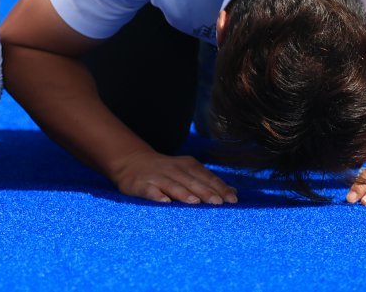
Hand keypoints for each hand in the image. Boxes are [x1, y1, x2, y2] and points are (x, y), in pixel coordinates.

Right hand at [109, 149, 236, 204]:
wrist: (132, 162)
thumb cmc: (167, 171)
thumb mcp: (188, 172)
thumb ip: (208, 182)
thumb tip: (233, 193)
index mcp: (187, 165)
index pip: (206, 177)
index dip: (219, 187)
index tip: (232, 200)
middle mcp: (174, 169)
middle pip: (192, 181)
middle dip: (205, 192)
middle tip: (218, 203)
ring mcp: (157, 176)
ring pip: (172, 185)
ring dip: (183, 193)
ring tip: (195, 202)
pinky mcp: (141, 184)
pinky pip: (150, 190)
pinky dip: (157, 195)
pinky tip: (164, 202)